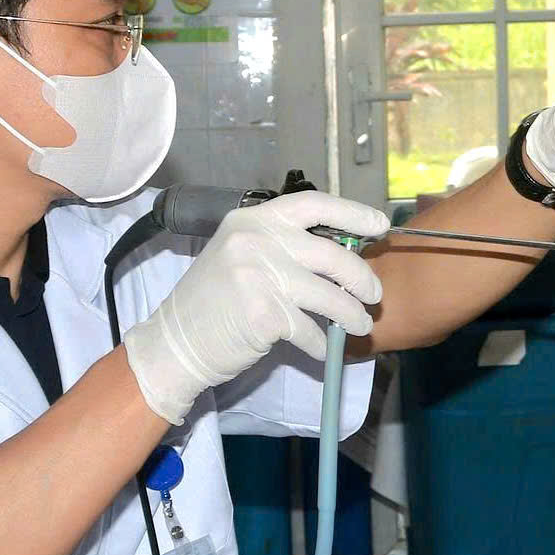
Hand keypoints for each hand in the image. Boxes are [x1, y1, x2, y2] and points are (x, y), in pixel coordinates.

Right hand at [123, 192, 388, 423]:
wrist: (174, 344)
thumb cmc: (212, 303)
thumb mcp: (240, 257)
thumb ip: (281, 247)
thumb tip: (342, 252)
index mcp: (251, 220)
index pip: (312, 204)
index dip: (352, 213)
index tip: (380, 225)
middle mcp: (256, 241)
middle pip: (332, 254)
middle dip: (361, 277)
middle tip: (375, 294)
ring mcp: (260, 276)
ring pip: (329, 296)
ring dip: (351, 315)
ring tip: (361, 326)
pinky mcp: (265, 314)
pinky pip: (310, 329)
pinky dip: (321, 343)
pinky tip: (322, 349)